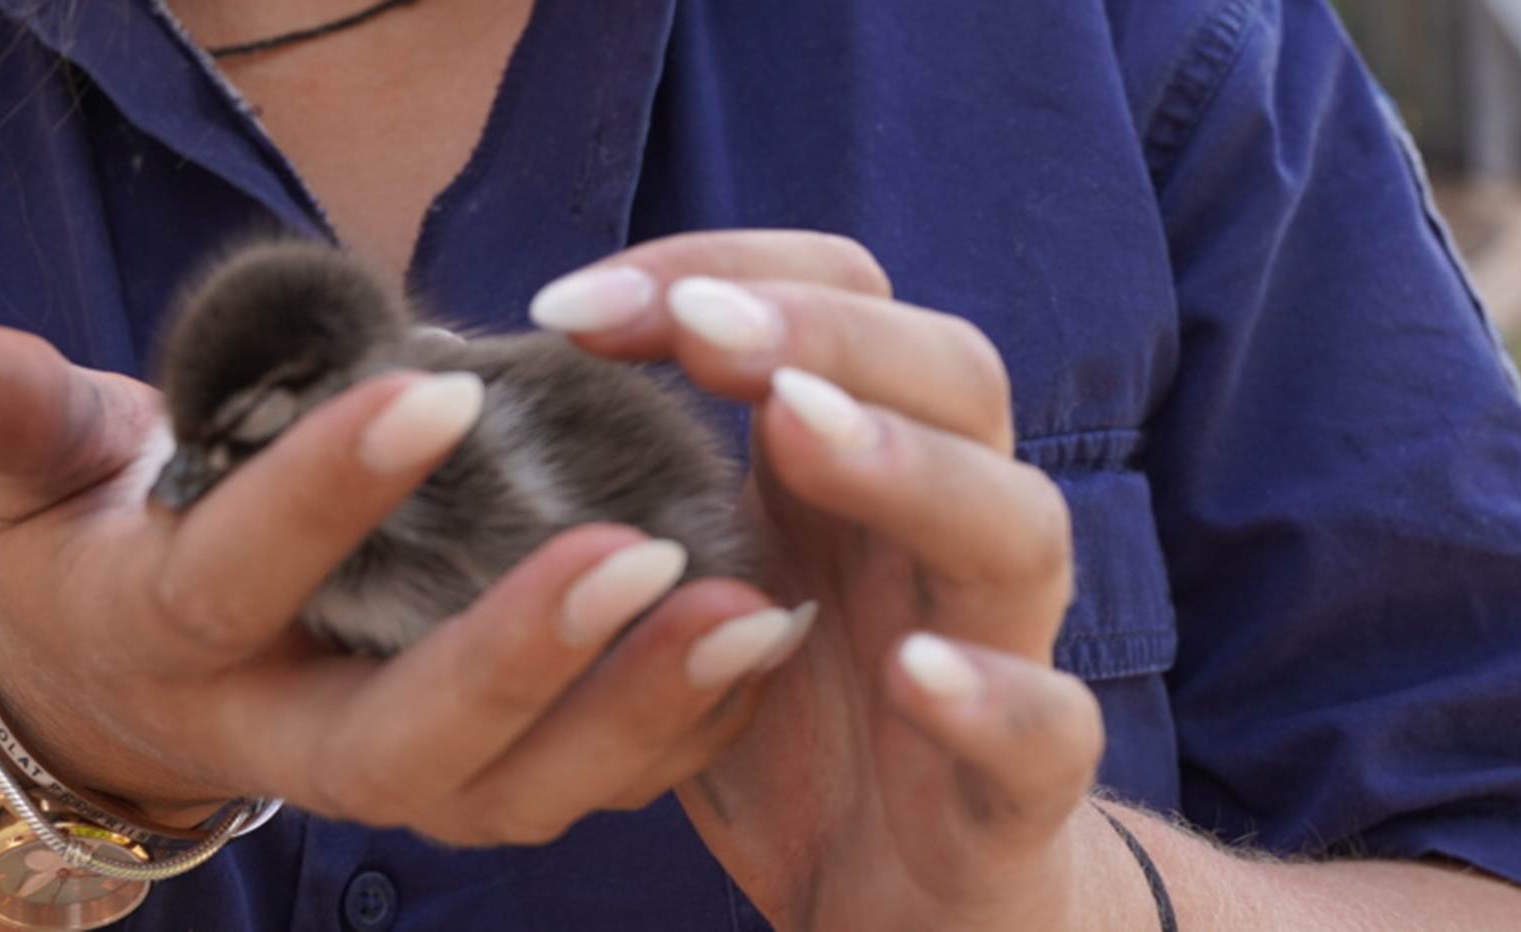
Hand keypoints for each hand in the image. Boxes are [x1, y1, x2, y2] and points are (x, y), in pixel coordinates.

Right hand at [0, 326, 808, 844]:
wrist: (118, 693)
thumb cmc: (98, 537)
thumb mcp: (40, 474)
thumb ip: (12, 416)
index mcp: (175, 635)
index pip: (243, 575)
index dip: (328, 495)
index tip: (439, 392)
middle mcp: (284, 736)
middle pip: (402, 743)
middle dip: (520, 660)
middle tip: (637, 553)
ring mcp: (392, 780)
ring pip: (518, 796)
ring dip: (639, 714)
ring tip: (748, 607)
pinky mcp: (478, 790)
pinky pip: (589, 789)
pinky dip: (682, 733)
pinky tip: (773, 640)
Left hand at [539, 232, 1119, 927]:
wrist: (911, 903)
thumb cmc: (798, 727)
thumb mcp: (702, 587)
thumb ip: (638, 486)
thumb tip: (472, 377)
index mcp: (870, 468)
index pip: (845, 303)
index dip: (723, 274)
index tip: (564, 308)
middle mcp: (953, 535)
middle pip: (954, 376)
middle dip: (825, 331)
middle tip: (694, 326)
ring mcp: (1002, 653)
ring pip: (1014, 525)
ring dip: (907, 465)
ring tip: (796, 426)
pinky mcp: (1021, 794)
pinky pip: (1048, 731)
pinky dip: (990, 696)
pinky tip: (911, 674)